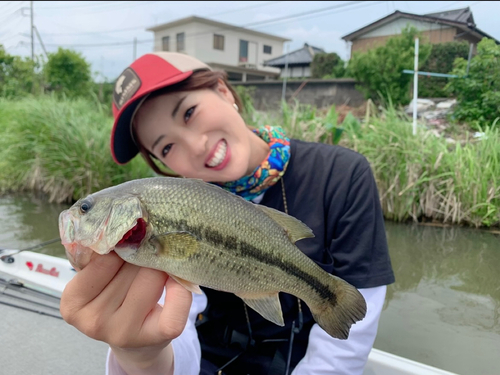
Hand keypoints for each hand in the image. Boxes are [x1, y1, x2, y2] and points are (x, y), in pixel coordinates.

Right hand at [60, 251, 192, 373]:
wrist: (134, 342)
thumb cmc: (114, 299)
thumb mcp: (97, 278)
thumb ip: (103, 255)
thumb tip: (130, 227)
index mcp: (73, 302)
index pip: (105, 259)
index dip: (123, 246)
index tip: (131, 241)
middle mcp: (94, 321)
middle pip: (132, 267)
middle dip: (144, 254)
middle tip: (151, 251)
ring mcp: (124, 331)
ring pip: (154, 277)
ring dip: (162, 266)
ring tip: (160, 266)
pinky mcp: (155, 336)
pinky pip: (177, 303)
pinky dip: (182, 286)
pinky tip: (177, 280)